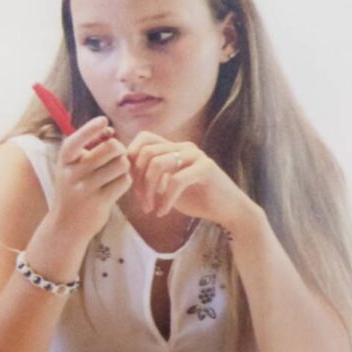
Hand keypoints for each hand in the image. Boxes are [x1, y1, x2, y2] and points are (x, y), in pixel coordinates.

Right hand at [30, 118, 129, 270]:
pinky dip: (126, 181)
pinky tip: (118, 186)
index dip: (90, 129)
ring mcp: (85, 189)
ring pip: (121, 164)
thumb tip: (109, 129)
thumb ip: (87, 150)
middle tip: (117, 157)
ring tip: (117, 173)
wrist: (66, 226)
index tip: (104, 120)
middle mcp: (72, 174)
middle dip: (120, 149)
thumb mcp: (72, 169)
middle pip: (110, 148)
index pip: (76, 140)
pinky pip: (124, 182)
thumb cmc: (75, 190)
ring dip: (124, 167)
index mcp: (64, 162)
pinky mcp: (99, 202)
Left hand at [125, 134, 253, 230]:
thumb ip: (152, 174)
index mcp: (175, 148)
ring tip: (150, 208)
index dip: (131, 158)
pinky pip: (175, 180)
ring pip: (157, 164)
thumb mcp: (168, 184)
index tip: (131, 183)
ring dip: (148, 190)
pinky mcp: (206, 168)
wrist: (228, 210)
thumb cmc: (197, 199)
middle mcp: (185, 147)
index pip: (144, 138)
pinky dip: (164, 199)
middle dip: (137, 179)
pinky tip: (162, 212)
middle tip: (141, 202)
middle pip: (146, 152)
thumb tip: (123, 171)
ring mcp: (197, 156)